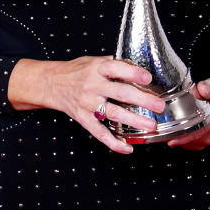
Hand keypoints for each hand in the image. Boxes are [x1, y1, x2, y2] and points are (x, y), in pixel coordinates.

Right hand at [8, 56, 166, 153]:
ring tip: (150, 126)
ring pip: (113, 113)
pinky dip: (113, 142)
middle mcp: (92, 85)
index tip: (148, 78)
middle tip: (158, 106)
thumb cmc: (74, 71)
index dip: (133, 73)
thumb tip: (137, 67)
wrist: (50, 83)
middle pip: (120, 92)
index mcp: (96, 68)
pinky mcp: (83, 118)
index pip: (116, 68)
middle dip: (142, 100)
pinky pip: (99, 132)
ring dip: (133, 120)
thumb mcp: (93, 60)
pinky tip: (127, 148)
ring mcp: (87, 103)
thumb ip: (114, 64)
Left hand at [166, 78, 209, 149]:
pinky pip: (188, 143)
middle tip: (157, 130)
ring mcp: (206, 140)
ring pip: (185, 143)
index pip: (194, 133)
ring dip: (174, 136)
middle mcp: (208, 135)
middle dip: (170, 135)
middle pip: (185, 140)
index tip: (166, 137)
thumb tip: (200, 89)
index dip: (179, 136)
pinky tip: (172, 129)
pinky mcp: (203, 141)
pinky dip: (179, 137)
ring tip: (161, 128)